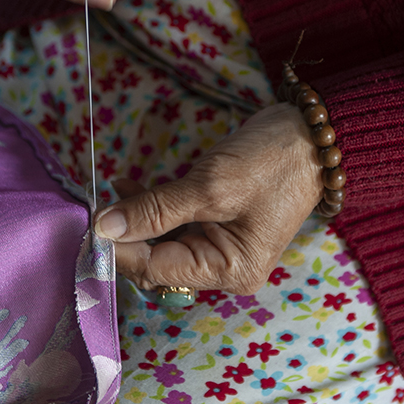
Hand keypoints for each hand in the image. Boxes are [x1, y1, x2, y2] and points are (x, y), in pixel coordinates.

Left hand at [94, 104, 323, 293]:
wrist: (314, 132)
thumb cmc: (272, 163)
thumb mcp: (211, 187)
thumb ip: (155, 209)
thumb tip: (104, 228)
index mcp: (229, 271)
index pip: (156, 269)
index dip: (120, 248)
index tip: (90, 220)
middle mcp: (223, 266)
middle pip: (156, 260)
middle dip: (126, 233)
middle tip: (97, 201)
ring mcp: (219, 243)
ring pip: (160, 239)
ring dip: (136, 216)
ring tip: (113, 188)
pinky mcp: (215, 219)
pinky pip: (173, 221)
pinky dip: (152, 205)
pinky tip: (130, 184)